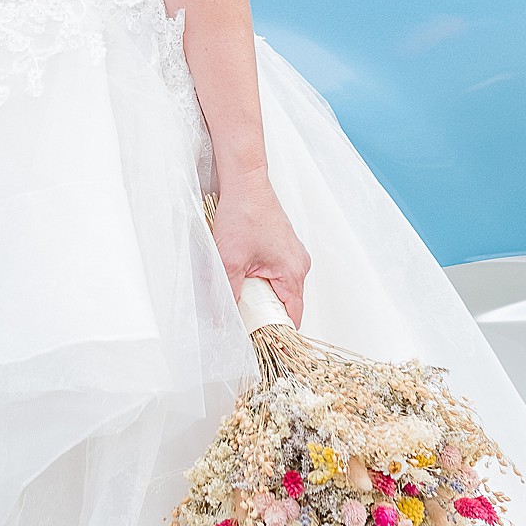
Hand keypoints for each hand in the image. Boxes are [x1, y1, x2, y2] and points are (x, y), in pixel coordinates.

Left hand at [209, 172, 310, 327]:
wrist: (245, 184)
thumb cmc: (243, 214)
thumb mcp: (230, 260)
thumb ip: (230, 292)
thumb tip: (227, 315)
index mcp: (293, 272)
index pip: (293, 316)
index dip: (278, 333)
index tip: (263, 342)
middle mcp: (298, 264)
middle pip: (286, 303)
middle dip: (266, 313)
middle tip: (245, 319)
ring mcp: (292, 254)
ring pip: (280, 287)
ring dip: (262, 295)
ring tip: (242, 295)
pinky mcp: (283, 246)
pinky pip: (276, 272)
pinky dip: (262, 279)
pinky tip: (244, 275)